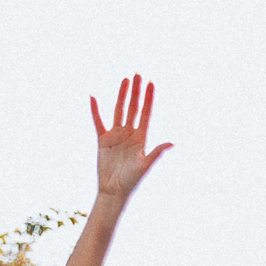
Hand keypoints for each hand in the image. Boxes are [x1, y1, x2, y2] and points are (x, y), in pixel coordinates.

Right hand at [90, 75, 171, 203]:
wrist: (114, 191)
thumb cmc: (131, 181)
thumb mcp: (145, 165)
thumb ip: (157, 152)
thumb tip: (172, 143)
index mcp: (141, 138)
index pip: (146, 113)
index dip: (149, 98)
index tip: (151, 83)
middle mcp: (130, 133)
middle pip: (134, 107)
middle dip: (136, 91)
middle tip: (138, 74)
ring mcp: (116, 135)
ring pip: (119, 110)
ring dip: (121, 95)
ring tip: (124, 80)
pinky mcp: (103, 140)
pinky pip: (98, 121)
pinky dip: (95, 110)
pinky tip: (93, 97)